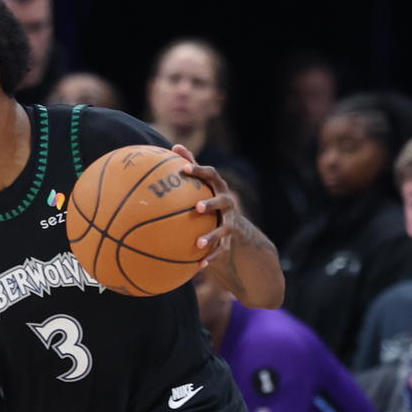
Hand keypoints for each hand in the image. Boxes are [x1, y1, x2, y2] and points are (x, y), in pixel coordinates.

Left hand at [169, 151, 240, 268]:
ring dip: (211, 236)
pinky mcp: (230, 241)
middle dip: (211, 204)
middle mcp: (227, 204)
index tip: (183, 169)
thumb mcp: (203, 186)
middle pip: (222, 201)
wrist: (238, 229)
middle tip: (197, 208)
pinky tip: (199, 266)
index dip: (198, 170)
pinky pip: (221, 251)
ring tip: (198, 244)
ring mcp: (230, 223)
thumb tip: (174, 145)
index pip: (210, 175)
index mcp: (218, 188)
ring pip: (223, 230)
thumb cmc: (212, 201)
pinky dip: (211, 257)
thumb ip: (191, 167)